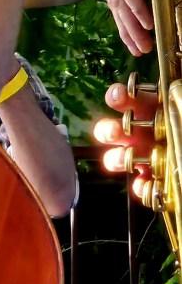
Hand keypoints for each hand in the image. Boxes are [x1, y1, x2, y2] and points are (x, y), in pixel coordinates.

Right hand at [92, 81, 157, 199]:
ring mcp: (148, 157)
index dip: (118, 97)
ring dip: (116, 159)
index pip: (128, 99)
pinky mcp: (156, 182)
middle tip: (114, 134)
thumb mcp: (178, 102)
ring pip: (118, 159)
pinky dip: (141, 189)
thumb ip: (168, 97)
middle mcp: (144, 132)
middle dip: (108, 132)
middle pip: (112, 130)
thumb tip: (141, 94)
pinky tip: (145, 185)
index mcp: (152, 109)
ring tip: (124, 160)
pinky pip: (141, 188)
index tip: (117, 97)